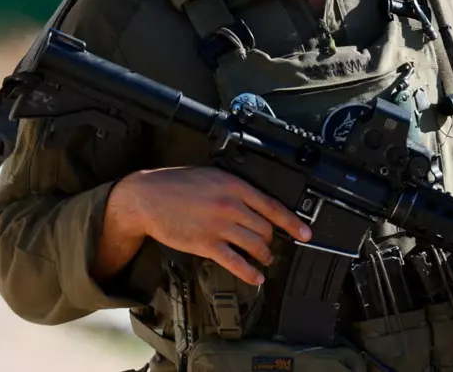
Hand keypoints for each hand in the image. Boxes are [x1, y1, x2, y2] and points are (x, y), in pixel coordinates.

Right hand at [113, 166, 312, 285]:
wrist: (147, 197)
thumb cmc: (177, 184)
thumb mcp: (211, 175)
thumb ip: (234, 187)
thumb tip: (255, 199)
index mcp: (234, 185)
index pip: (272, 206)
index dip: (292, 222)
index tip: (305, 232)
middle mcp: (230, 205)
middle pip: (265, 228)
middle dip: (272, 240)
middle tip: (273, 246)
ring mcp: (219, 226)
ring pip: (254, 245)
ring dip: (263, 256)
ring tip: (265, 259)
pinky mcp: (206, 244)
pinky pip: (235, 262)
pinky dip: (249, 272)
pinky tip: (255, 277)